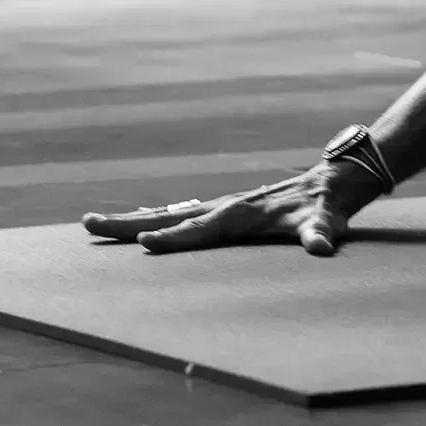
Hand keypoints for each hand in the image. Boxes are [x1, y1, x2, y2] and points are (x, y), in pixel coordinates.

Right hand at [81, 162, 377, 255]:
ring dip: (134, 219)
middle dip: (129, 223)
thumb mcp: (327, 222)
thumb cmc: (329, 206)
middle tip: (88, 223)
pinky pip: (183, 214)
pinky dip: (156, 217)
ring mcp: (224, 206)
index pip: (200, 229)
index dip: (174, 237)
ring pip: (171, 213)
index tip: (145, 243)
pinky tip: (141, 222)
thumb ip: (321, 234)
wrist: (337, 179)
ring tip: (97, 223)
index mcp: (242, 214)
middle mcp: (226, 207)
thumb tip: (321, 246)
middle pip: (170, 216)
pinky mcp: (228, 208)